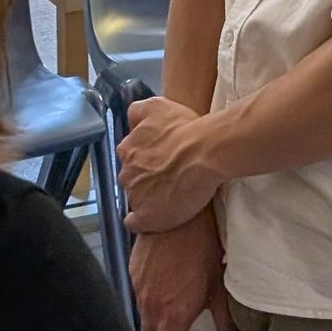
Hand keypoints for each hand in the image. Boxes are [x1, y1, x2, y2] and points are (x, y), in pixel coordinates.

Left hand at [119, 96, 224, 236]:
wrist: (205, 152)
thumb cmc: (185, 129)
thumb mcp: (157, 106)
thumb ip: (137, 112)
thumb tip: (131, 121)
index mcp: (127, 149)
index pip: (129, 159)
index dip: (145, 161)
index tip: (160, 162)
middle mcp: (126, 173)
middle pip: (131, 179)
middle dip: (145, 179)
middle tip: (168, 177)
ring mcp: (135, 196)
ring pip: (136, 199)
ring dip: (148, 198)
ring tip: (170, 196)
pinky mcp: (147, 217)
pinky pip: (135, 223)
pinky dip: (142, 222)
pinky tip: (155, 217)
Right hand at [132, 210, 230, 330]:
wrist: (176, 209)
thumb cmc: (203, 246)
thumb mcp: (217, 281)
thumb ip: (220, 313)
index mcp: (175, 315)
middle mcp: (152, 307)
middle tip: (176, 330)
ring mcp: (138, 288)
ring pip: (143, 315)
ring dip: (155, 315)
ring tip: (171, 298)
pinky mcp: (131, 271)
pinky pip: (138, 293)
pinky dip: (149, 294)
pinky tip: (163, 277)